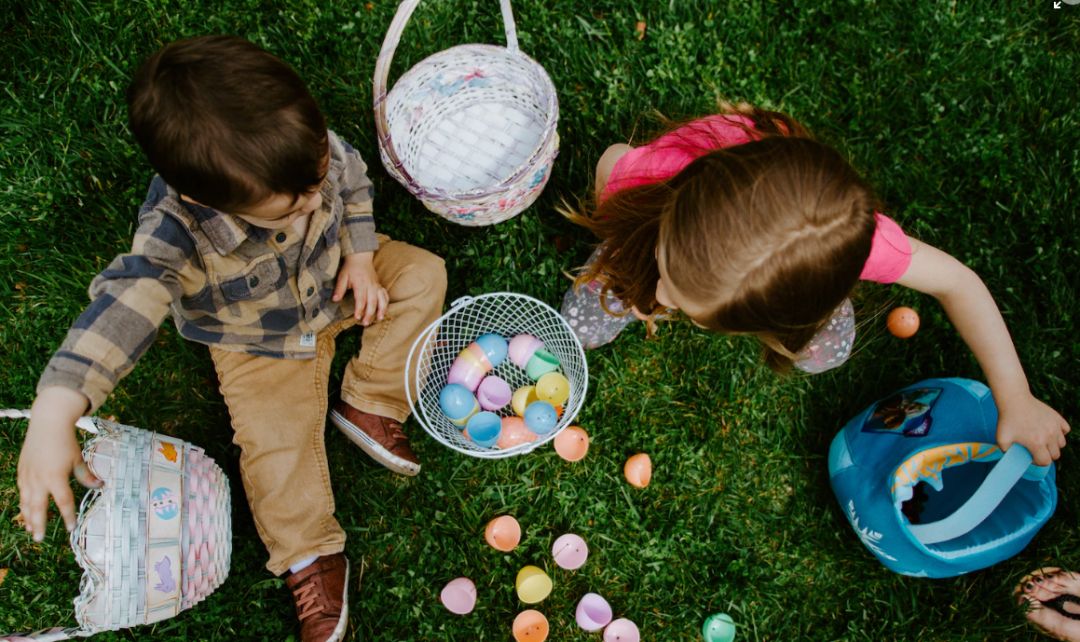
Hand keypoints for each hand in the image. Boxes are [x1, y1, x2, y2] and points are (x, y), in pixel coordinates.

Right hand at [17, 387, 100, 541]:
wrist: (47, 424)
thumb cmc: (65, 442)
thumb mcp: (78, 459)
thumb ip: (86, 475)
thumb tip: (100, 486)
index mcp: (56, 478)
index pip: (63, 502)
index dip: (67, 516)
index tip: (70, 527)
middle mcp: (39, 479)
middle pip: (38, 508)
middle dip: (39, 525)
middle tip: (39, 539)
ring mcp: (28, 476)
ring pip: (26, 502)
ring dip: (28, 517)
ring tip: (31, 530)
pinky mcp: (22, 471)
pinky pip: (22, 492)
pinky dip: (23, 504)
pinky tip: (25, 511)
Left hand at [332, 251, 387, 325]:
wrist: (360, 257)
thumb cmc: (351, 268)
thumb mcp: (342, 276)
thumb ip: (339, 288)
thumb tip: (335, 299)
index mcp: (360, 283)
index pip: (361, 299)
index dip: (359, 309)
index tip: (357, 317)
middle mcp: (370, 285)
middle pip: (372, 301)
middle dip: (370, 313)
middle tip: (365, 323)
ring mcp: (376, 285)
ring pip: (381, 299)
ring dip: (381, 309)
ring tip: (380, 318)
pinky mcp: (379, 285)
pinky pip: (385, 295)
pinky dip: (386, 303)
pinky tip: (384, 310)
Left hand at [995, 391, 1069, 465]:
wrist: (1014, 400)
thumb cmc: (1007, 419)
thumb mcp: (1001, 439)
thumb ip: (1006, 451)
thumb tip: (1011, 457)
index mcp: (1037, 443)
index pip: (1045, 462)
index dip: (1037, 462)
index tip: (1031, 456)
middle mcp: (1049, 436)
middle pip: (1055, 454)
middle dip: (1046, 455)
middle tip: (1036, 449)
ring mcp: (1055, 427)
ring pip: (1061, 443)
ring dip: (1054, 445)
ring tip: (1043, 440)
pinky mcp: (1058, 418)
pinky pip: (1065, 430)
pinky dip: (1060, 433)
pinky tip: (1050, 431)